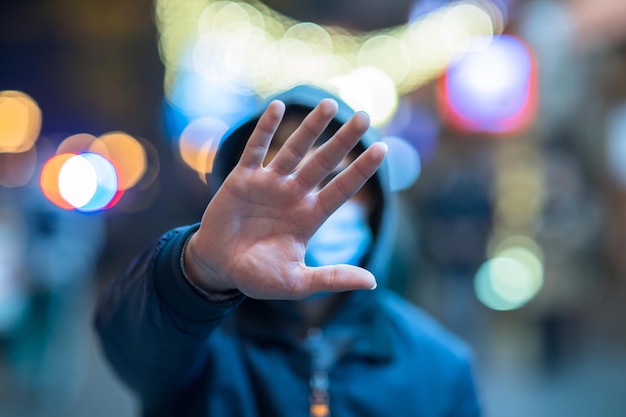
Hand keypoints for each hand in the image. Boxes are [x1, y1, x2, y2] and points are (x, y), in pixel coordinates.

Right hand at [184, 99, 386, 299]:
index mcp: (310, 217)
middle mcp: (294, 195)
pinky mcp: (243, 178)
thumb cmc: (258, 277)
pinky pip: (256, 149)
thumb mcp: (296, 283)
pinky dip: (265, 129)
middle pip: (323, 162)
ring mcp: (269, 184)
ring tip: (331, 104)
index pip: (342, 189)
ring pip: (294, 149)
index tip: (383, 149)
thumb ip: (331, 278)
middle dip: (343, 140)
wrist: (218, 268)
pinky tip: (278, 107)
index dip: (361, 169)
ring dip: (311, 128)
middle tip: (364, 116)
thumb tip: (373, 282)